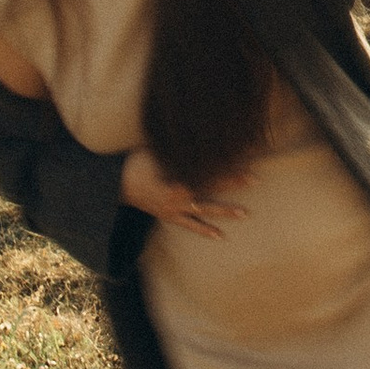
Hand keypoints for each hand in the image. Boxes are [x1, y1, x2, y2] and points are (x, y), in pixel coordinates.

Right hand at [121, 148, 248, 238]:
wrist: (114, 185)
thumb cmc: (136, 162)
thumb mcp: (155, 149)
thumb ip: (177, 148)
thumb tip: (199, 133)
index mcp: (175, 176)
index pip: (206, 169)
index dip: (224, 164)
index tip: (242, 158)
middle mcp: (177, 195)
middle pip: (210, 187)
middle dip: (233, 182)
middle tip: (255, 180)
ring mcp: (174, 208)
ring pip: (204, 209)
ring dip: (225, 211)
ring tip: (245, 213)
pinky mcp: (170, 217)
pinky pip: (190, 225)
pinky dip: (205, 230)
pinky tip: (220, 235)